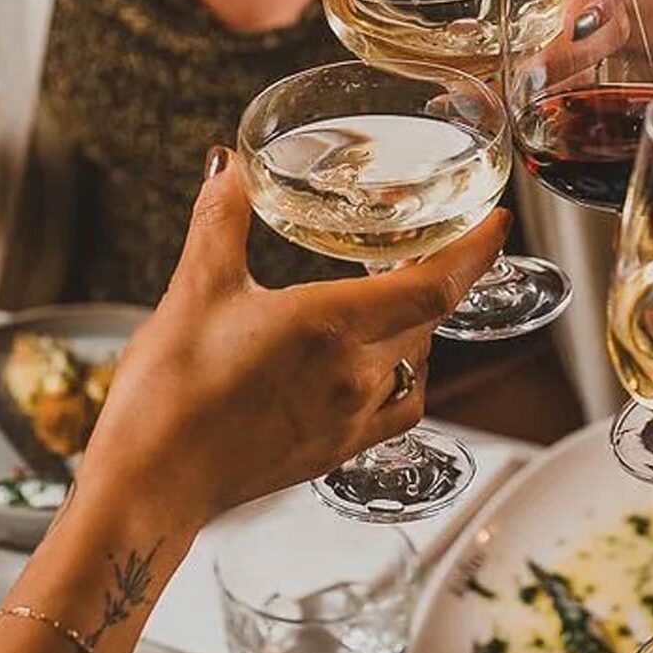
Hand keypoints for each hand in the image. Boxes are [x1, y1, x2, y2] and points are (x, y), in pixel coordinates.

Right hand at [76, 153, 508, 529]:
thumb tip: (230, 166)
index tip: (499, 222)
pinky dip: (400, 376)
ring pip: (413, 362)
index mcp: (333, 327)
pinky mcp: (335, 451)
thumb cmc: (171, 394)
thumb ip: (221, 220)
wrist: (153, 485)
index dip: (475, 249)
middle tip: (423, 244)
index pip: (435, 284)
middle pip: (426, 319)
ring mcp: (352, 419)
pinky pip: (395, 407)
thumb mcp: (195, 290)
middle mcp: (357, 376)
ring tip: (390, 296)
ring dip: (413, 325)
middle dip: (433, 277)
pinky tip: (374, 367)